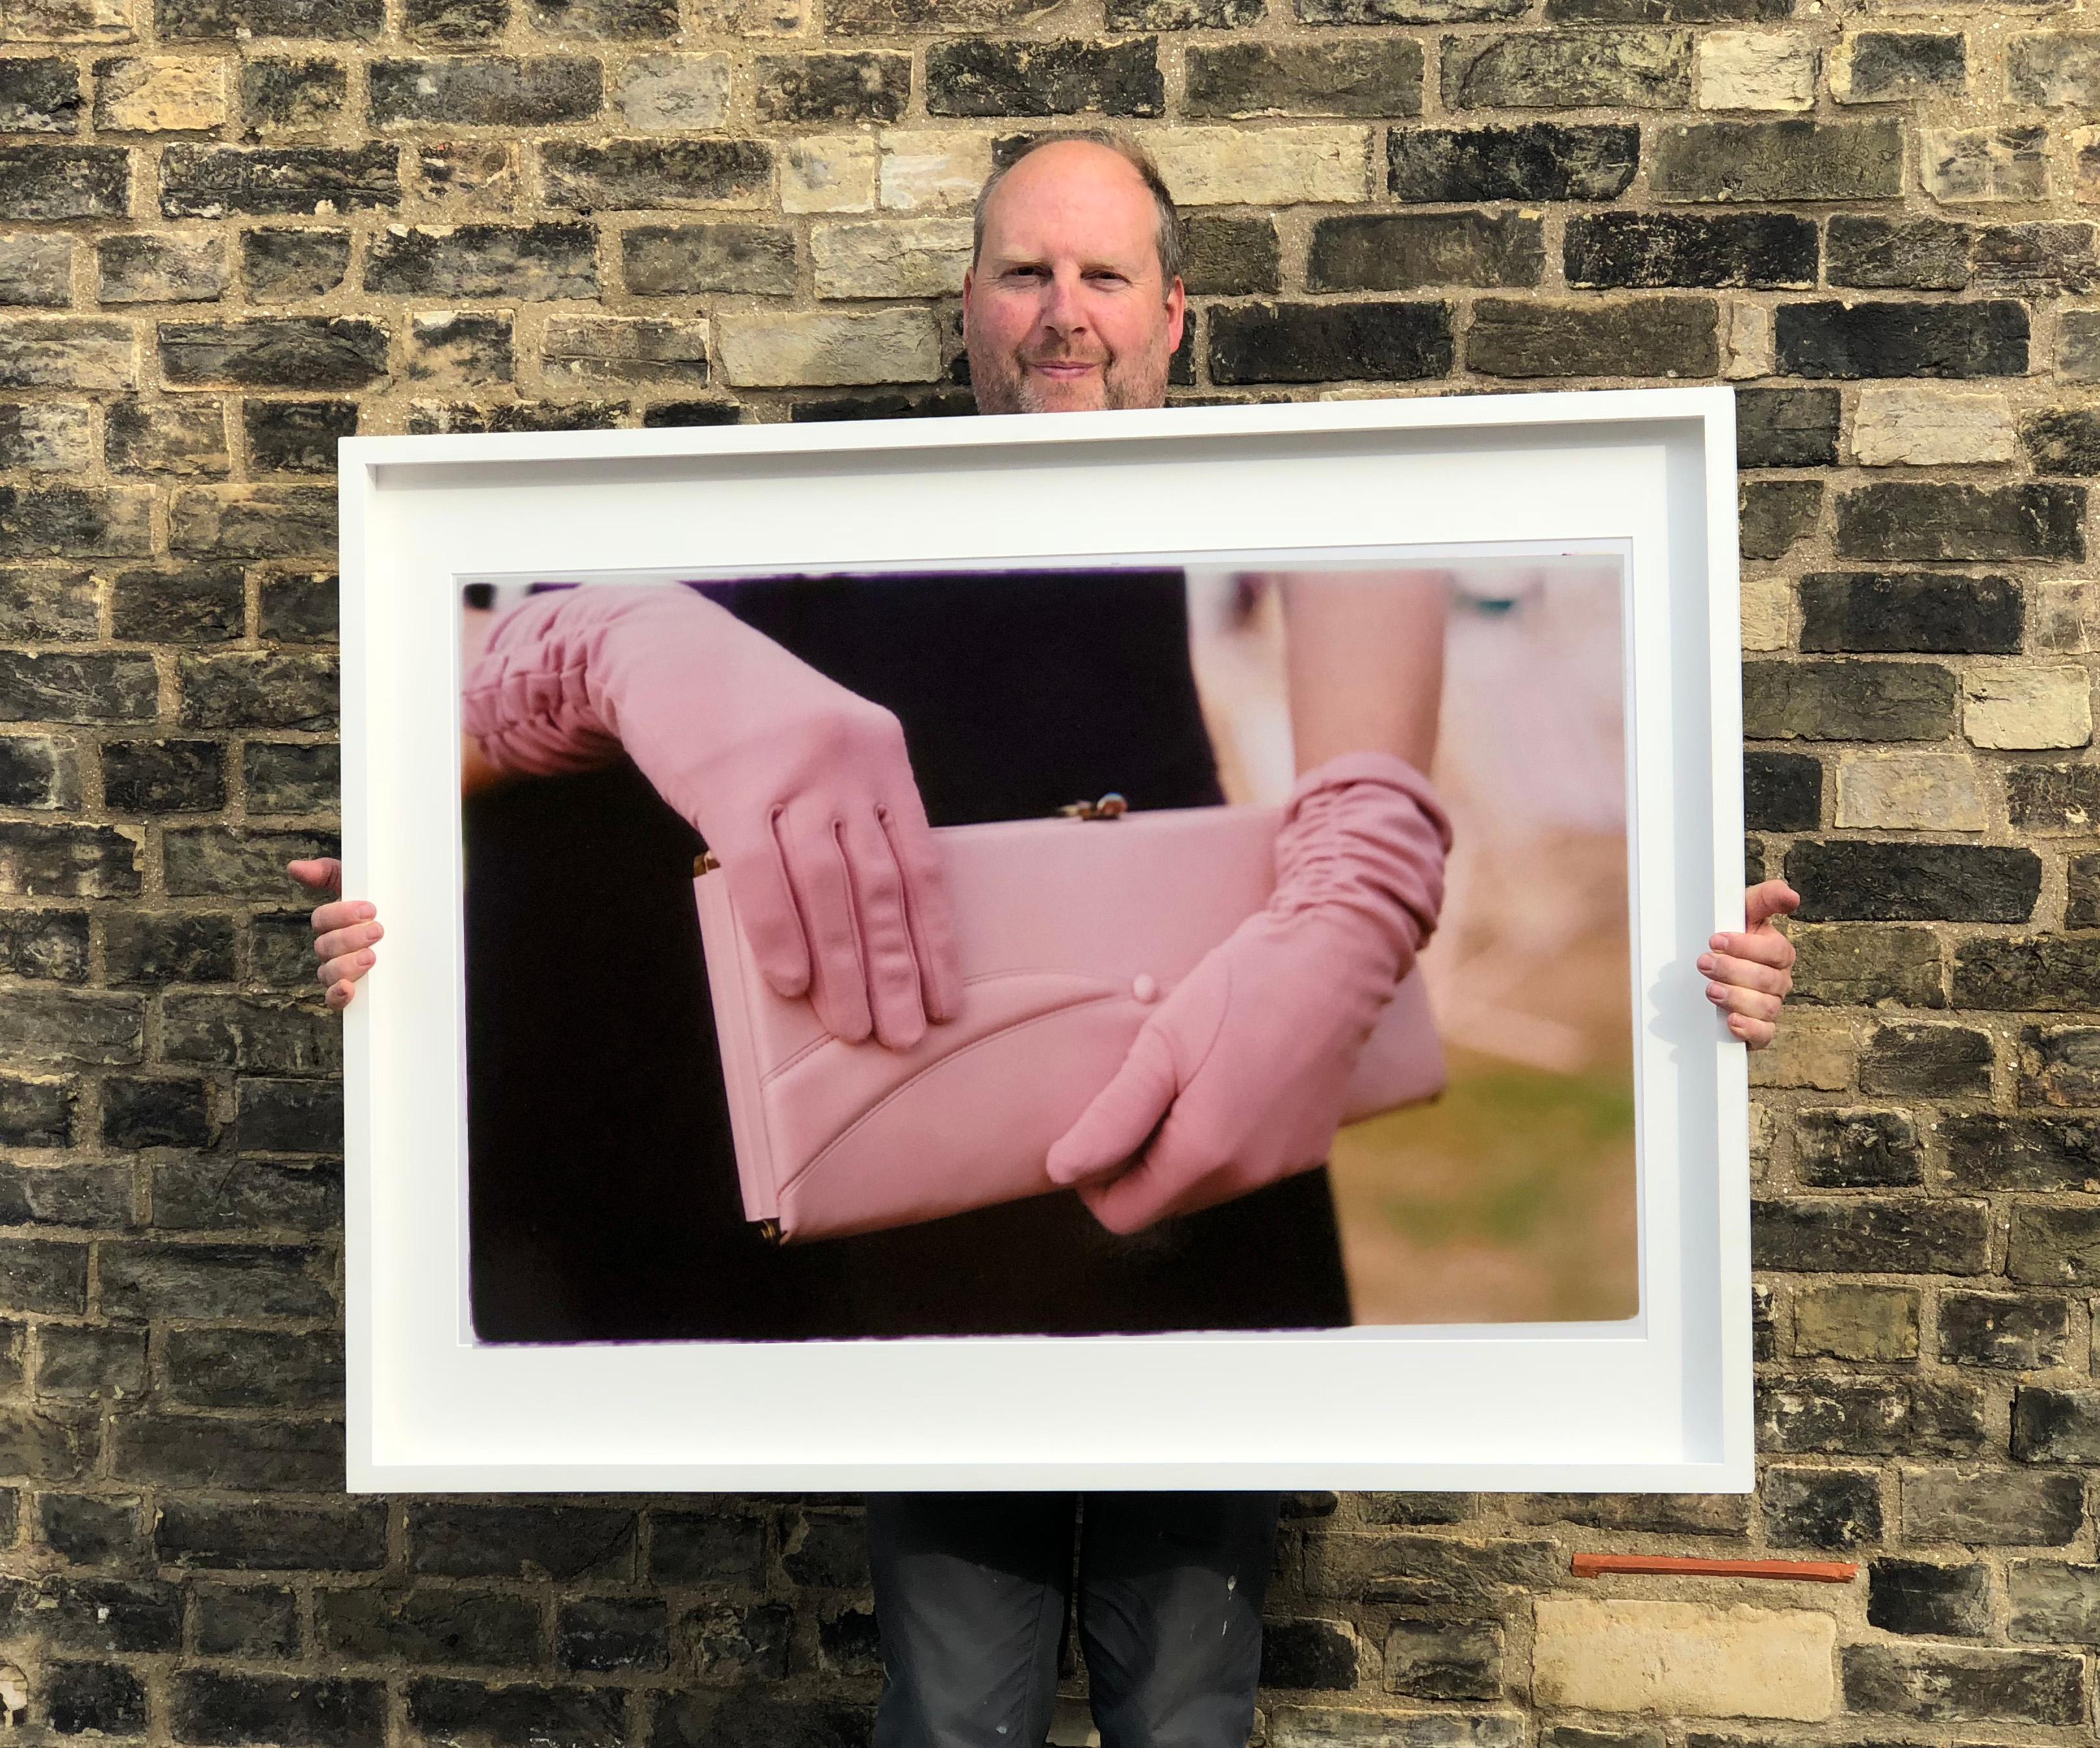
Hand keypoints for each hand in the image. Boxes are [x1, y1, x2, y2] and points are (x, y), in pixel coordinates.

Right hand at [288, 857, 380, 1011]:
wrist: (422, 938)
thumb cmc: (385, 909)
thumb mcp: (364, 886)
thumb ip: (330, 873)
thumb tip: (295, 867)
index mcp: (332, 925)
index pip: (322, 920)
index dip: (341, 914)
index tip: (370, 909)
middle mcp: (331, 950)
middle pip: (325, 946)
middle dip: (350, 937)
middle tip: (378, 931)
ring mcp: (339, 973)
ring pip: (327, 972)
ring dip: (347, 964)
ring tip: (372, 956)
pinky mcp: (351, 995)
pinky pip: (333, 1001)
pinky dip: (337, 996)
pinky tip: (348, 989)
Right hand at [463, 586, 960, 1050]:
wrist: (667, 648)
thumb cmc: (750, 712)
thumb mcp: (826, 744)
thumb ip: (854, 813)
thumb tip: (874, 914)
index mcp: (883, 755)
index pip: (922, 863)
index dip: (935, 939)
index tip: (947, 1000)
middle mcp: (847, 763)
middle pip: (881, 885)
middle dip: (897, 970)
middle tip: (906, 1036)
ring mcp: (789, 773)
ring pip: (829, 888)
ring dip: (844, 967)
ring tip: (854, 1028)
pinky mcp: (728, 787)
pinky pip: (760, 874)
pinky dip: (779, 933)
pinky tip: (791, 983)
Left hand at [1046, 753, 1449, 1233]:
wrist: (1336, 954)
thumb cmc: (1241, 988)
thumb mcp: (1163, 1044)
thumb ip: (1113, 1117)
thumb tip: (1061, 1171)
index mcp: (1206, 1154)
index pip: (1124, 1212)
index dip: (1092, 1177)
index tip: (1090, 1125)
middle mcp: (1251, 1175)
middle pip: (1164, 1200)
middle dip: (1136, 1159)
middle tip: (1135, 1089)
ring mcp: (1286, 1164)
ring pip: (1205, 1183)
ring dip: (1179, 1146)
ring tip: (1183, 1078)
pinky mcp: (1309, 1146)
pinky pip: (1246, 1163)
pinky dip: (1223, 1135)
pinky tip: (1227, 1078)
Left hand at [1701, 879, 1797, 1049]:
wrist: (1709, 970)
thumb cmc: (1729, 937)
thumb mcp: (1743, 912)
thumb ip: (1765, 898)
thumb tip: (1791, 896)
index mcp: (1778, 952)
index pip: (1775, 951)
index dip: (1745, 947)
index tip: (1715, 941)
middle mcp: (1778, 981)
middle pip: (1766, 980)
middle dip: (1732, 971)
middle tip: (1704, 963)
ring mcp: (1770, 1006)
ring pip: (1765, 1007)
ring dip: (1736, 998)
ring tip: (1710, 990)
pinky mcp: (1759, 1030)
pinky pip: (1764, 1034)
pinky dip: (1749, 1029)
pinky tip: (1731, 1021)